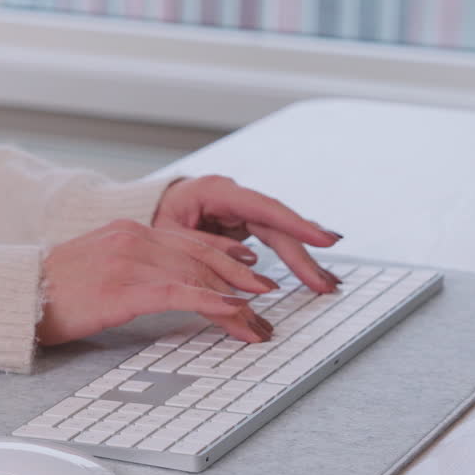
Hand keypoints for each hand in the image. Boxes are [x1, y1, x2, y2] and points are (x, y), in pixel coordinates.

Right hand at [37, 219, 277, 346]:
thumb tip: (164, 284)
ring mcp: (129, 261)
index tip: (252, 267)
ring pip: (198, 275)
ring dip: (236, 299)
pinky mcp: (123, 288)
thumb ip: (133, 267)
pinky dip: (212, 302)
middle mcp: (134, 237)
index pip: (191, 238)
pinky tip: (233, 312)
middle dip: (242, 279)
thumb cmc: (53, 292)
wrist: (15, 296)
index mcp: (129, 230)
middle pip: (203, 256)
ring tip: (258, 320)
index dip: (227, 254)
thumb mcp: (97, 268)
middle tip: (268, 297)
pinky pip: (179, 293)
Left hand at [152, 175, 343, 292]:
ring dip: (304, 259)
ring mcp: (241, 211)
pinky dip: (291, 258)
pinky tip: (312, 273)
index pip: (265, 208)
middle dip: (304, 255)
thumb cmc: (154, 218)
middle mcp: (235, 198)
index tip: (324, 240)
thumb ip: (206, 246)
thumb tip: (247, 262)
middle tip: (326, 282)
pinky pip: (273, 240)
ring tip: (328, 283)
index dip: (296, 225)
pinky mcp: (243, 226)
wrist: (147, 209)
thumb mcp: (170, 236)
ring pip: (280, 234)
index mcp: (216, 191)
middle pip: (278, 226)